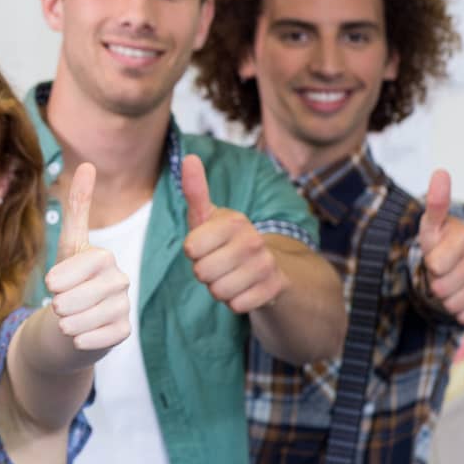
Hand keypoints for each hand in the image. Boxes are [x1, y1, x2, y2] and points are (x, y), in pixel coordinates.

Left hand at [44, 163, 130, 351]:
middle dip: (59, 304)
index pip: (77, 267)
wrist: (71, 322)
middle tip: (59, 305)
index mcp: (104, 257)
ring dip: (67, 323)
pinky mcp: (124, 332)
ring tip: (67, 320)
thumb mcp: (67, 246)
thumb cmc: (67, 282)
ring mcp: (125, 306)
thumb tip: (88, 163)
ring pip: (84, 319)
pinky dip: (81, 339)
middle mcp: (121, 280)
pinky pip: (96, 339)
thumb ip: (77, 207)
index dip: (59, 278)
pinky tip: (79, 335)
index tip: (52, 283)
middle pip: (75, 297)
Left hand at [182, 154, 285, 313]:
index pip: (191, 248)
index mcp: (234, 221)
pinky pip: (236, 306)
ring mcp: (266, 264)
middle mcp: (253, 240)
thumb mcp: (208, 217)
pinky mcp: (274, 288)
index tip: (205, 245)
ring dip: (219, 289)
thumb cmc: (225, 240)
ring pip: (218, 292)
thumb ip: (195, 190)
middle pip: (202, 273)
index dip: (193, 252)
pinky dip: (235, 302)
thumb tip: (189, 157)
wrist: (269, 266)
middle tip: (219, 263)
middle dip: (204, 273)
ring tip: (230, 275)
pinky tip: (244, 288)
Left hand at [417, 170, 463, 325]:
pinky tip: (461, 298)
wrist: (461, 262)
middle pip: (442, 287)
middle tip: (441, 271)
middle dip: (434, 283)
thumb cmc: (441, 243)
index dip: (429, 265)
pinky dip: (460, 312)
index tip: (434, 255)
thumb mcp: (431, 226)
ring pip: (453, 303)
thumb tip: (441, 172)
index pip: (436, 265)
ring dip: (445, 298)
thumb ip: (435, 204)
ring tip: (449, 282)